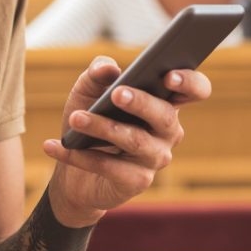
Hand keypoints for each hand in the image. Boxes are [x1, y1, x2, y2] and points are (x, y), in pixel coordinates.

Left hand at [42, 56, 210, 226]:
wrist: (73, 170)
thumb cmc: (91, 118)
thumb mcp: (88, 90)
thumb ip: (98, 73)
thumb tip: (107, 68)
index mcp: (166, 101)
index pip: (195, 90)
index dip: (190, 82)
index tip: (169, 75)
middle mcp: (169, 130)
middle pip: (166, 115)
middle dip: (142, 103)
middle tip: (117, 93)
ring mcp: (156, 158)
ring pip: (136, 141)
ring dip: (103, 128)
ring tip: (75, 118)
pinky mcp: (137, 181)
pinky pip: (110, 167)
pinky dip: (80, 156)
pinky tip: (55, 145)